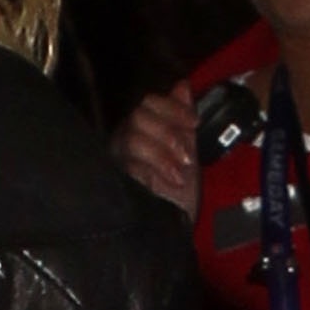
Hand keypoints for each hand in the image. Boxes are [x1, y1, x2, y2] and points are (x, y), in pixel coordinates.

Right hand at [114, 92, 198, 213]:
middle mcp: (123, 140)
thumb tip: (182, 85)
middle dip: (168, 134)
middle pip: (138, 117)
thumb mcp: (188, 149)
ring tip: (179, 175)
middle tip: (187, 158)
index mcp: (141, 129)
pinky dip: (153, 173)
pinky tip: (167, 184)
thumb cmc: (178, 189)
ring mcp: (116, 160)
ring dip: (162, 155)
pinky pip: (129, 166)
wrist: (172, 224)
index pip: (148, 103)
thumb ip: (183, 119)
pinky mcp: (114, 181)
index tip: (195, 123)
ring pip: (133, 139)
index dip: (172, 109)